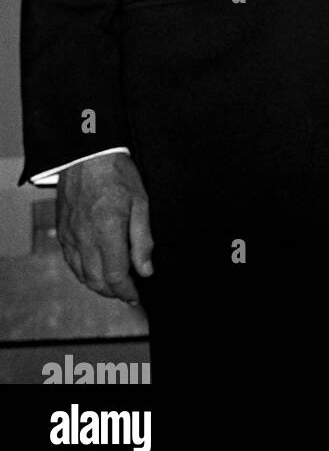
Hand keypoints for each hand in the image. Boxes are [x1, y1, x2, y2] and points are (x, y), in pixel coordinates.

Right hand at [55, 154, 153, 303]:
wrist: (87, 155)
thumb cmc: (117, 174)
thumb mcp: (141, 202)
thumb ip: (143, 239)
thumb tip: (145, 270)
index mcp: (107, 231)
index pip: (115, 276)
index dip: (127, 291)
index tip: (136, 295)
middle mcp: (85, 238)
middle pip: (96, 281)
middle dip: (113, 292)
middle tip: (128, 291)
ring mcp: (70, 236)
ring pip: (81, 275)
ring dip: (98, 285)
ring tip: (115, 283)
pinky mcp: (62, 232)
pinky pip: (71, 262)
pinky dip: (83, 272)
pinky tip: (95, 269)